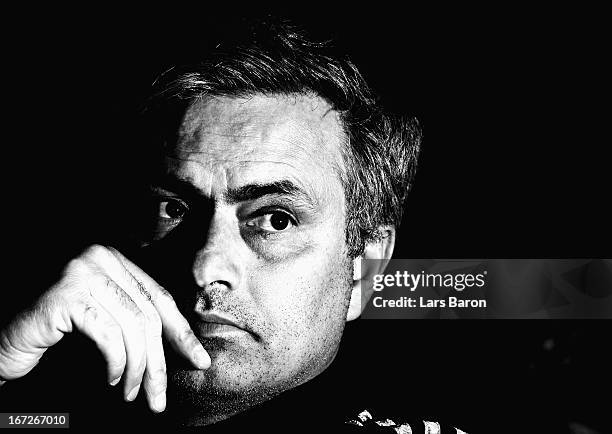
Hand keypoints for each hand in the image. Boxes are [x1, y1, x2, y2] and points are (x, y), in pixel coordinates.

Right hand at [0, 245, 209, 411]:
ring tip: (133, 392)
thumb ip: (135, 318)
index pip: (160, 298)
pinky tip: (112, 378)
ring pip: (134, 326)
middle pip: (149, 314)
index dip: (181, 334)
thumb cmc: (56, 330)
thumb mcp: (105, 318)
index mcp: (116, 259)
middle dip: (159, 362)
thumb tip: (181, 345)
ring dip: (138, 368)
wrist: (5, 336)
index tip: (199, 360)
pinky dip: (116, 362)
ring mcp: (83, 272)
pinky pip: (108, 334)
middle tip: (160, 396)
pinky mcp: (66, 294)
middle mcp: (101, 258)